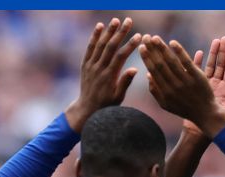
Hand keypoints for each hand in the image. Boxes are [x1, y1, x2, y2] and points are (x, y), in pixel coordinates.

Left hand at [64, 17, 139, 131]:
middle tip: (129, 21)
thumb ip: (125, 82)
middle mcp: (98, 69)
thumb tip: (135, 68)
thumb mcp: (118, 97)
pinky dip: (94, 37)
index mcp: (109, 77)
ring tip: (116, 20)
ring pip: (99, 45)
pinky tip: (100, 26)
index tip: (139, 36)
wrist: (87, 108)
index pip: (120, 57)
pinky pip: (89, 48)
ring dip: (108, 31)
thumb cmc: (106, 104)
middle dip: (120, 33)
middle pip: (110, 47)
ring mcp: (90, 66)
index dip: (130, 45)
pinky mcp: (85, 65)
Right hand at [141, 36, 224, 136]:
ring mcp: (185, 81)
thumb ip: (155, 90)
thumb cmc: (183, 108)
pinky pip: (186, 62)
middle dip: (151, 50)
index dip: (146, 58)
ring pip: (171, 61)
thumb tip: (147, 74)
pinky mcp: (197, 77)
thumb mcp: (165, 104)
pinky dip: (179, 52)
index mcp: (164, 92)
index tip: (141, 47)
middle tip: (146, 37)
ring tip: (155, 38)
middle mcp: (173, 86)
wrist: (204, 113)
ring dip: (162, 48)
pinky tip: (172, 43)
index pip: (153, 71)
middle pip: (160, 64)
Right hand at [181, 36, 224, 136]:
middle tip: (224, 38)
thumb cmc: (219, 128)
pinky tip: (198, 52)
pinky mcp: (194, 90)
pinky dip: (195, 63)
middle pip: (220, 66)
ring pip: (209, 67)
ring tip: (215, 41)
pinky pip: (194, 74)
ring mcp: (204, 88)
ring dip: (211, 54)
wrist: (201, 134)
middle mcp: (215, 87)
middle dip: (222, 52)